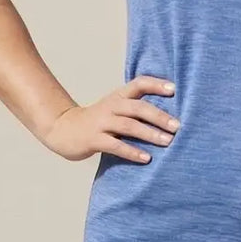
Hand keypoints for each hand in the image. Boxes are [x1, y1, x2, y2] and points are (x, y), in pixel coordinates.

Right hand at [41, 75, 179, 161]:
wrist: (62, 130)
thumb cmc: (97, 122)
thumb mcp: (114, 109)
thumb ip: (135, 109)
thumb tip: (169, 116)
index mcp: (118, 97)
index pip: (139, 84)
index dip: (156, 84)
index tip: (174, 89)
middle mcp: (111, 107)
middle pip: (138, 107)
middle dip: (159, 116)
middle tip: (178, 126)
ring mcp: (101, 123)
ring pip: (129, 125)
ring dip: (150, 133)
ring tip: (168, 141)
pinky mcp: (94, 140)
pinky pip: (115, 145)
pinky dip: (132, 151)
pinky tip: (146, 158)